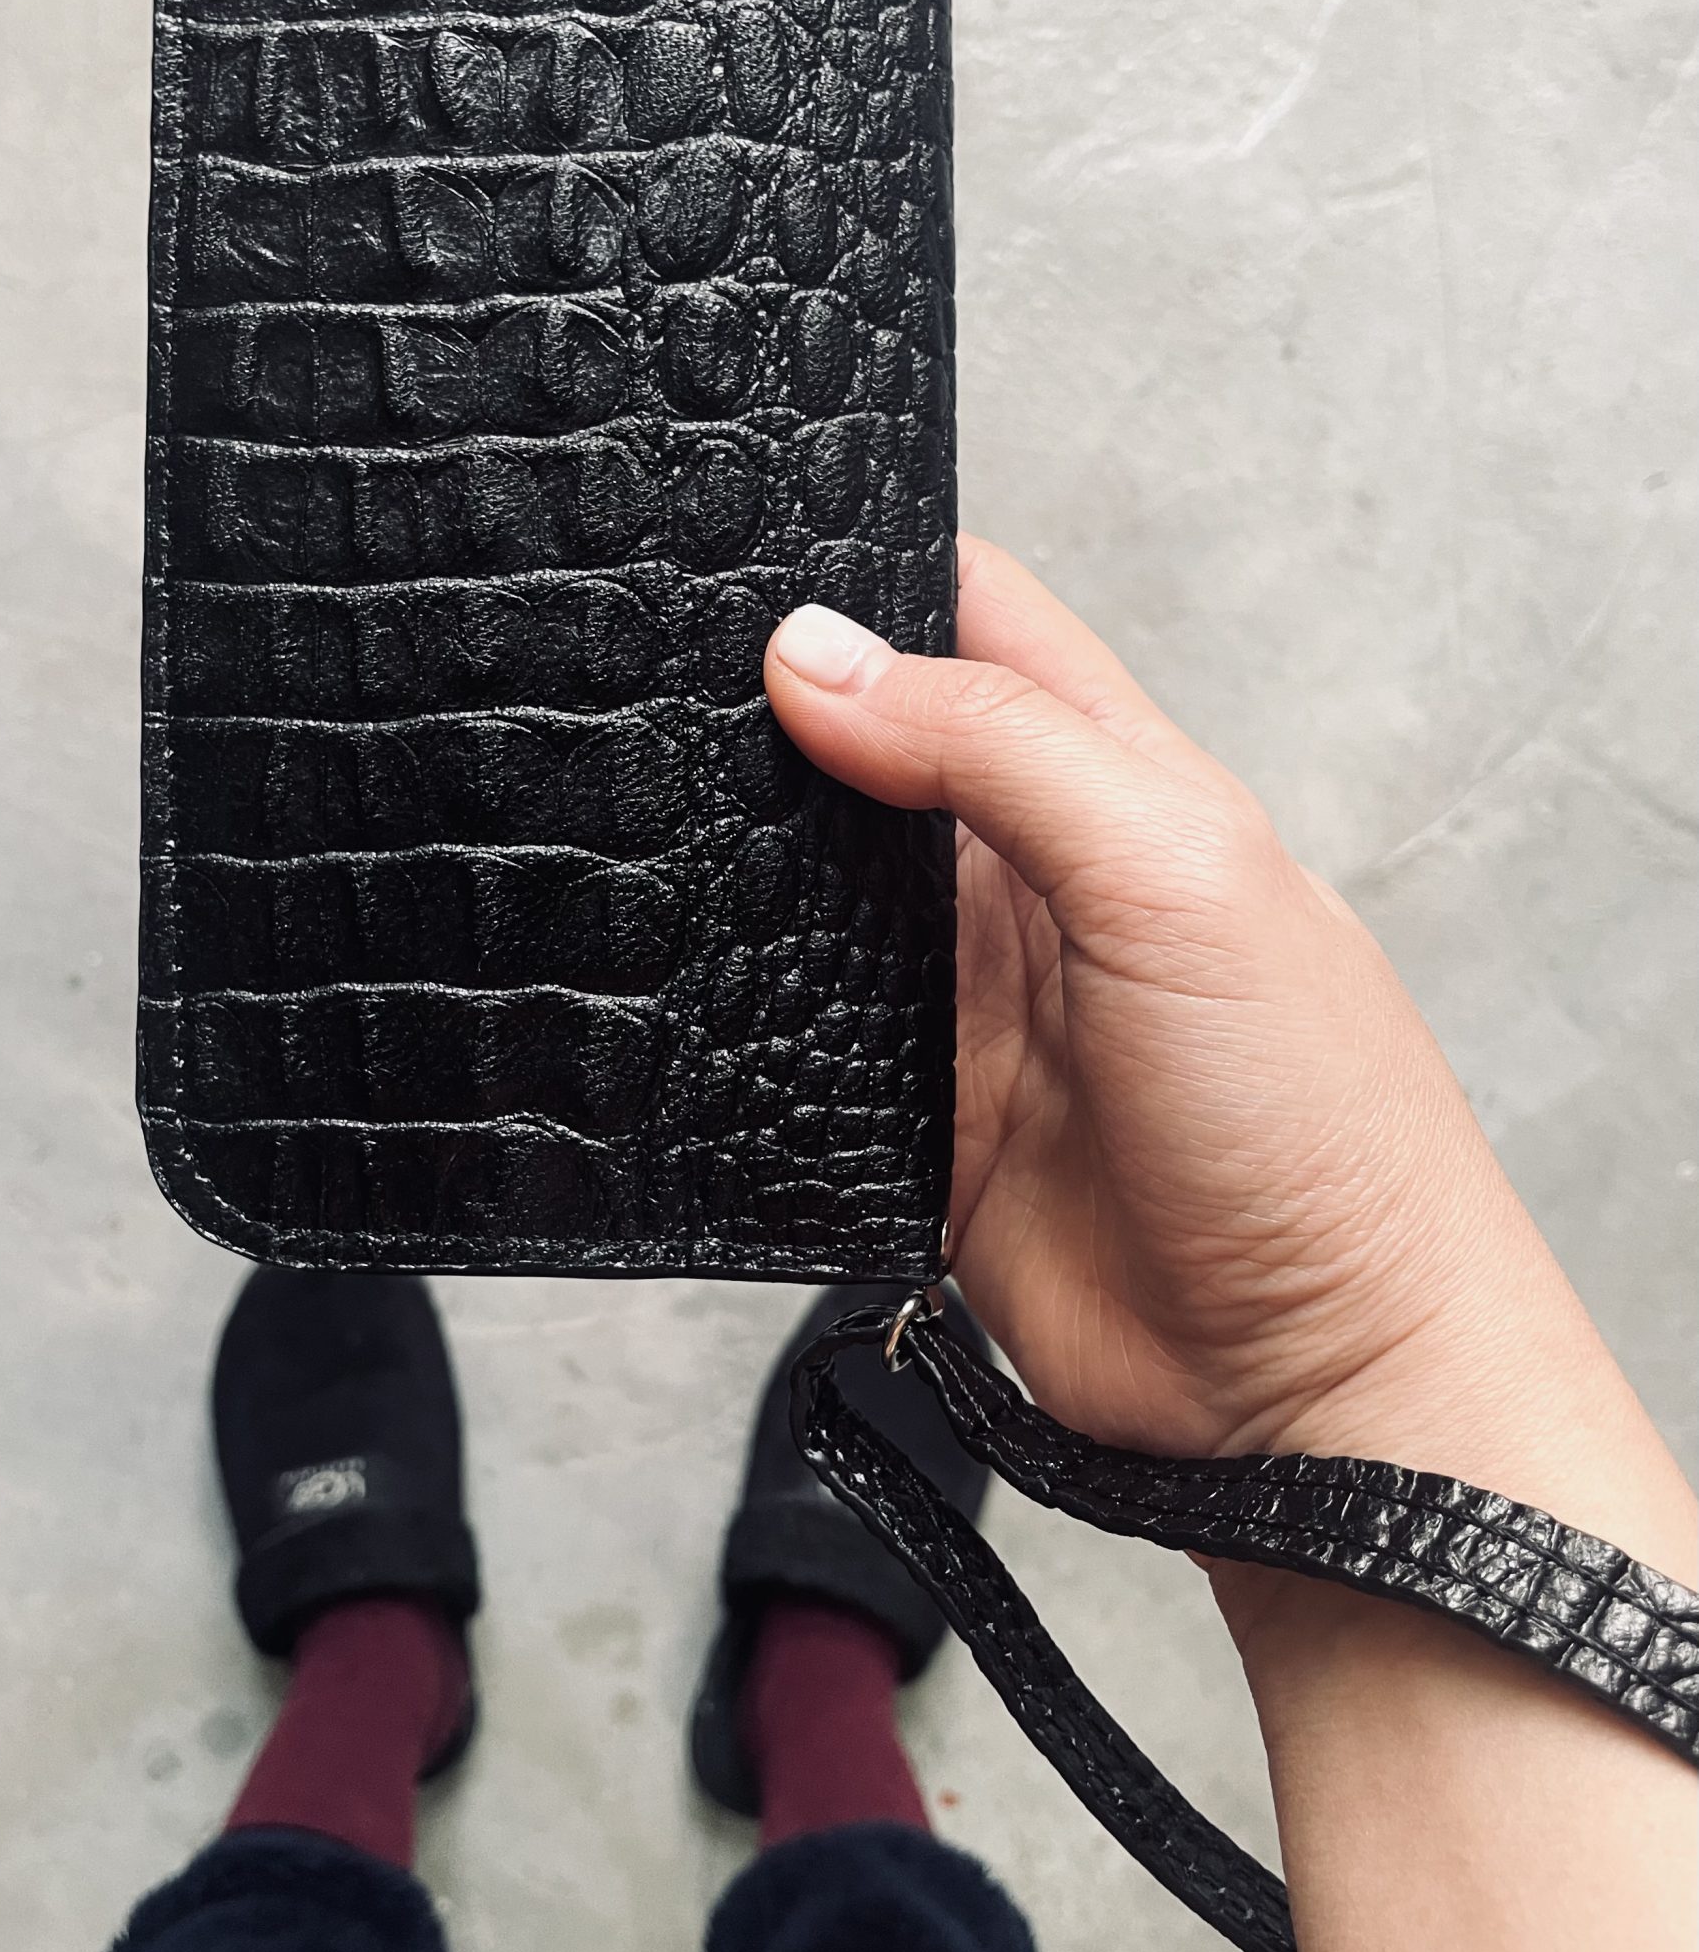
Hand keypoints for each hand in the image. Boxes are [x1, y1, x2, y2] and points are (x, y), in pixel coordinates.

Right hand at [768, 536, 1696, 1951]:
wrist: (1314, 1390)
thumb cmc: (1315, 1129)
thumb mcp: (1174, 878)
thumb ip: (999, 752)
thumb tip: (819, 657)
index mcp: (1120, 786)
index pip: (979, 626)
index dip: (870, 579)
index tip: (742, 562)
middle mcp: (1038, 884)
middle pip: (874, 752)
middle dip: (777, 715)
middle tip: (651, 682)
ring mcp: (974, 1006)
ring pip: (815, 893)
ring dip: (745, 862)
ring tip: (636, 809)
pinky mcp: (920, 1122)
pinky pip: (798, 1038)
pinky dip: (739, 1009)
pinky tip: (678, 975)